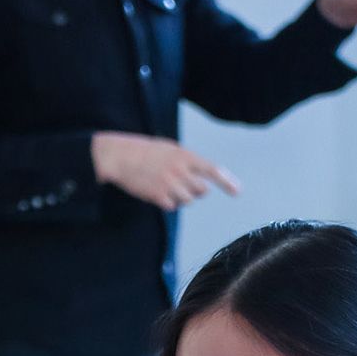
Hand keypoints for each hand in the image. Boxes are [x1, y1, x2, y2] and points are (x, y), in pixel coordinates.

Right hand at [91, 131, 238, 210]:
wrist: (119, 157)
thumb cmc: (144, 151)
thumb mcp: (169, 148)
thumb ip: (187, 161)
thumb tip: (201, 179)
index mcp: (184, 155)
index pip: (212, 170)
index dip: (227, 182)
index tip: (237, 191)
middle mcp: (180, 170)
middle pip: (201, 190)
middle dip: (194, 190)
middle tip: (178, 182)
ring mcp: (170, 184)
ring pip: (188, 200)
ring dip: (180, 197)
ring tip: (164, 185)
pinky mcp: (158, 196)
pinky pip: (172, 206)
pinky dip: (166, 202)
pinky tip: (155, 191)